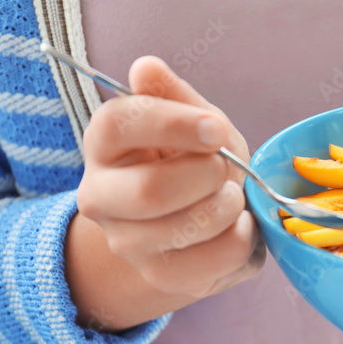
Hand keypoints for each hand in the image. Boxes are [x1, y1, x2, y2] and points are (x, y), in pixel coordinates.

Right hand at [75, 56, 265, 303]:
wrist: (195, 223)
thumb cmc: (194, 161)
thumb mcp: (192, 121)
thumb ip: (173, 95)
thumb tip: (146, 67)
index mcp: (104, 145)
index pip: (118, 125)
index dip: (173, 123)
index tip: (216, 128)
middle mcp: (101, 197)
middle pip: (150, 191)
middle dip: (206, 176)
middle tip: (226, 170)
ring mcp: (128, 243)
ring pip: (183, 229)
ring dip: (226, 207)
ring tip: (232, 197)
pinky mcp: (161, 276)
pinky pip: (212, 260)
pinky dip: (241, 238)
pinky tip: (239, 226)